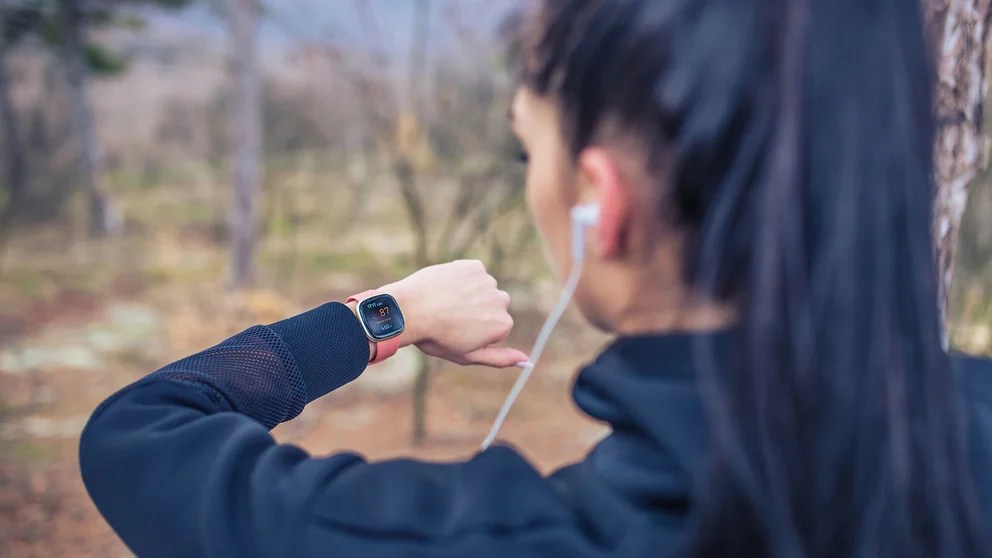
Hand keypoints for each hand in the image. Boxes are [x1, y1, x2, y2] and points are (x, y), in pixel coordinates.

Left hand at [380, 260, 529, 367]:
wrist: (410, 310)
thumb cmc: (437, 338)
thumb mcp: (469, 355)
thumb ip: (501, 359)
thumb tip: (527, 362)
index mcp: (503, 324)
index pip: (496, 327)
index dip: (475, 331)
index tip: (456, 331)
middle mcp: (502, 300)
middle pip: (492, 306)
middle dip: (476, 311)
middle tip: (450, 317)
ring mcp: (488, 282)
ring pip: (482, 289)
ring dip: (469, 294)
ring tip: (445, 302)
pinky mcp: (474, 266)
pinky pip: (473, 273)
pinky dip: (462, 279)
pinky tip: (446, 288)